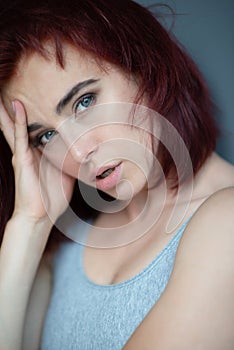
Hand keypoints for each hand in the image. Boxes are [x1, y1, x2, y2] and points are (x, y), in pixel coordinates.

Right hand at [0, 97, 74, 223]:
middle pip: (22, 123)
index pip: (37, 128)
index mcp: (39, 153)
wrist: (41, 215)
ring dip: (12, 108)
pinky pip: (19, 136)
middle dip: (18, 107)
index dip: (37, 114)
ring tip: (9, 90)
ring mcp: (24, 153)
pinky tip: (16, 106)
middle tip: (16, 86)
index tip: (42, 96)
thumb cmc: (53, 196)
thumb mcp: (66, 172)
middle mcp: (29, 150)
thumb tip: (88, 150)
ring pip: (16, 126)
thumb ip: (72, 159)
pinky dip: (18, 121)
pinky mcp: (22, 159)